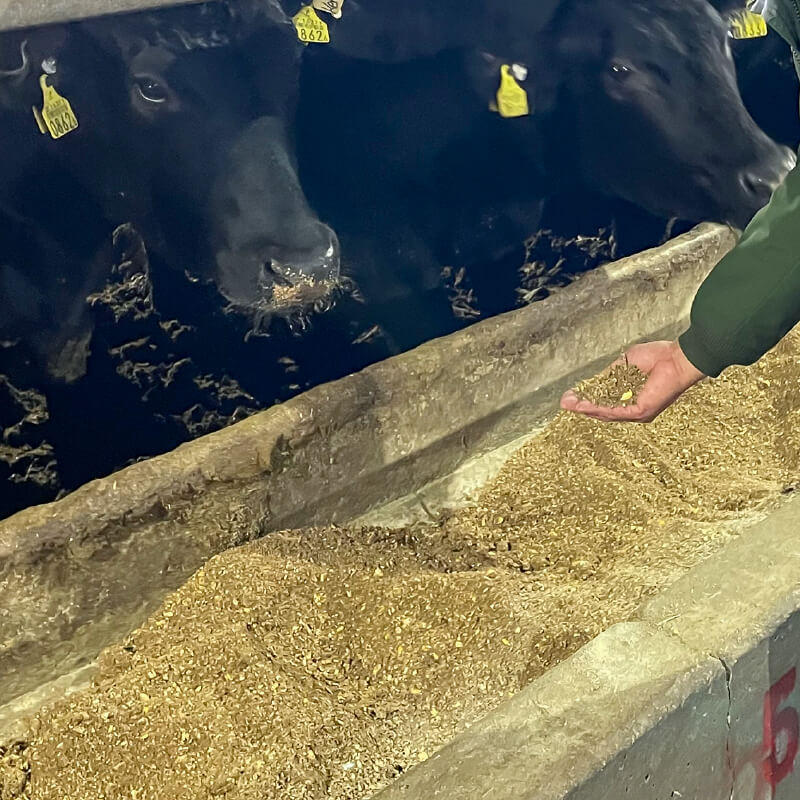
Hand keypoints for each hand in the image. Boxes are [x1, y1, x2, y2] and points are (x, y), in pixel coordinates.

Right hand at [559, 340, 706, 422]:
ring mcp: (638, 412)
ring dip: (585, 409)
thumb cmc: (659, 357)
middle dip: (582, 406)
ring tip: (569, 404)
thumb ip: (611, 374)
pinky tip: (584, 405)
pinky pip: (614, 411)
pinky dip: (597, 408)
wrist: (678, 358)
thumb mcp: (626, 364)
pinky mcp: (640, 411)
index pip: (606, 402)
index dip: (588, 399)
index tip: (571, 396)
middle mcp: (635, 408)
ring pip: (605, 413)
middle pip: (603, 410)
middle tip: (565, 402)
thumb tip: (594, 380)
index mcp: (633, 397)